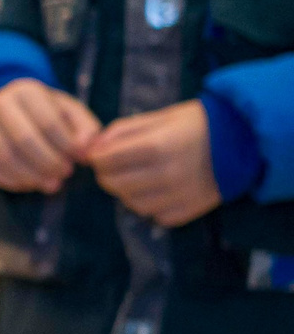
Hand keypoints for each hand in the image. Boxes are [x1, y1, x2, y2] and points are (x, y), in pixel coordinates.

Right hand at [0, 77, 100, 192]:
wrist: (12, 109)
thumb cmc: (48, 113)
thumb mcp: (71, 113)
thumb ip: (86, 129)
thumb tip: (85, 149)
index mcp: (26, 91)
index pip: (48, 122)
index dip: (67, 146)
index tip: (81, 159)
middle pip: (24, 140)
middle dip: (49, 162)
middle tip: (65, 174)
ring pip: (5, 157)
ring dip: (32, 176)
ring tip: (52, 183)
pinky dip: (12, 181)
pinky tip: (30, 183)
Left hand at [87, 101, 219, 226]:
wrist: (242, 141)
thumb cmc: (196, 124)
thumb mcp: (158, 117)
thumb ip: (122, 131)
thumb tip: (91, 147)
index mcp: (156, 146)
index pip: (105, 160)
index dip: (96, 157)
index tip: (100, 153)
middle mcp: (167, 174)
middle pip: (114, 184)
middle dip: (107, 174)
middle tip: (116, 166)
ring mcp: (179, 196)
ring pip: (131, 203)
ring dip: (126, 191)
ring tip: (137, 177)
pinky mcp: (190, 210)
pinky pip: (155, 215)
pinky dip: (150, 205)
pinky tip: (157, 190)